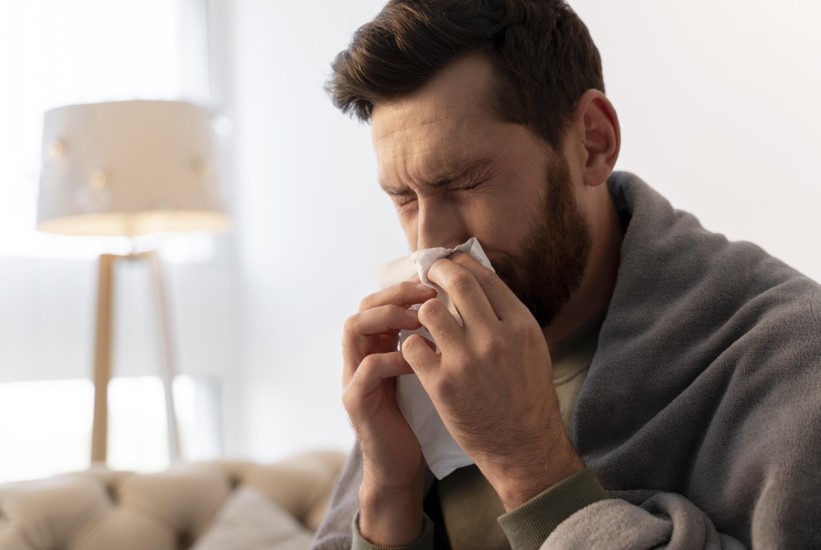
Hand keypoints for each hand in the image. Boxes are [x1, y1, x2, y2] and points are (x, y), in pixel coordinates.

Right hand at [342, 281, 435, 544]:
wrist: (401, 465)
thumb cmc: (420, 416)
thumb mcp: (427, 371)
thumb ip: (430, 342)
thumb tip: (460, 308)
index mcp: (376, 346)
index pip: (380, 299)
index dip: (406, 288)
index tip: (437, 284)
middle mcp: (358, 356)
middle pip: (363, 305)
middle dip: (396, 294)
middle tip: (429, 294)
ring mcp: (352, 377)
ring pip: (354, 327)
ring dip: (389, 317)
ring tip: (420, 321)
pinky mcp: (356, 401)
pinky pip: (369, 367)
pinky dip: (395, 357)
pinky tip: (422, 359)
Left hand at [401, 253, 583, 509]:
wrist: (524, 448)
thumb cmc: (527, 397)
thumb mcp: (531, 348)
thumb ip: (506, 317)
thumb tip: (478, 282)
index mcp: (520, 325)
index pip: (484, 276)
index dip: (460, 262)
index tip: (448, 262)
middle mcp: (496, 337)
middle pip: (457, 282)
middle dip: (436, 271)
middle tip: (426, 274)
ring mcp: (468, 360)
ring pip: (429, 311)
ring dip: (421, 312)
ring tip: (421, 321)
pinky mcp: (443, 384)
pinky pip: (413, 346)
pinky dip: (411, 344)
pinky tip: (417, 351)